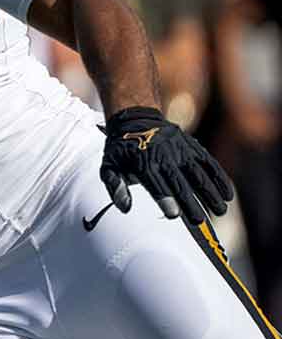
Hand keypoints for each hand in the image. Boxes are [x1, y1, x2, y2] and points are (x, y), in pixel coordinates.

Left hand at [101, 106, 233, 222]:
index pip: (155, 183)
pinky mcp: (192, 147)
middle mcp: (163, 156)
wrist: (136, 118)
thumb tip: (124, 207)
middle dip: (190, 202)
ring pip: (198, 173)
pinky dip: (219, 178)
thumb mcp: (109, 164)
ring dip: (210, 192)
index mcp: (142, 162)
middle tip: (199, 221)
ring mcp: (180, 151)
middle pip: (179, 182)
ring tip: (220, 211)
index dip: (164, 198)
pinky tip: (228, 194)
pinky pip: (209, 163)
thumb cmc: (121, 148)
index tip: (174, 214)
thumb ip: (114, 186)